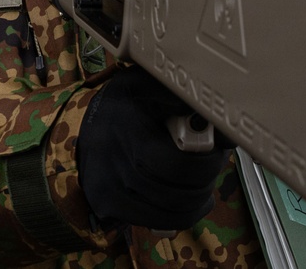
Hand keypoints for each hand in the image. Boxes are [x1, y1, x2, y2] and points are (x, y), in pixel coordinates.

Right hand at [77, 65, 228, 230]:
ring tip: (205, 180)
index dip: (207, 162)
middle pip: (177, 188)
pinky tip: (193, 201)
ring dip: (199, 198)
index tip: (220, 149)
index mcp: (128, 125)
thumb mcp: (147, 83)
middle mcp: (115, 158)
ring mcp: (109, 185)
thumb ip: (179, 97)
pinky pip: (157, 221)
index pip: (177, 162)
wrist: (85, 126)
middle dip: (207, 178)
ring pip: (171, 209)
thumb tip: (217, 118)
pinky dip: (183, 215)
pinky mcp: (107, 204)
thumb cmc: (127, 102)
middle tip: (216, 162)